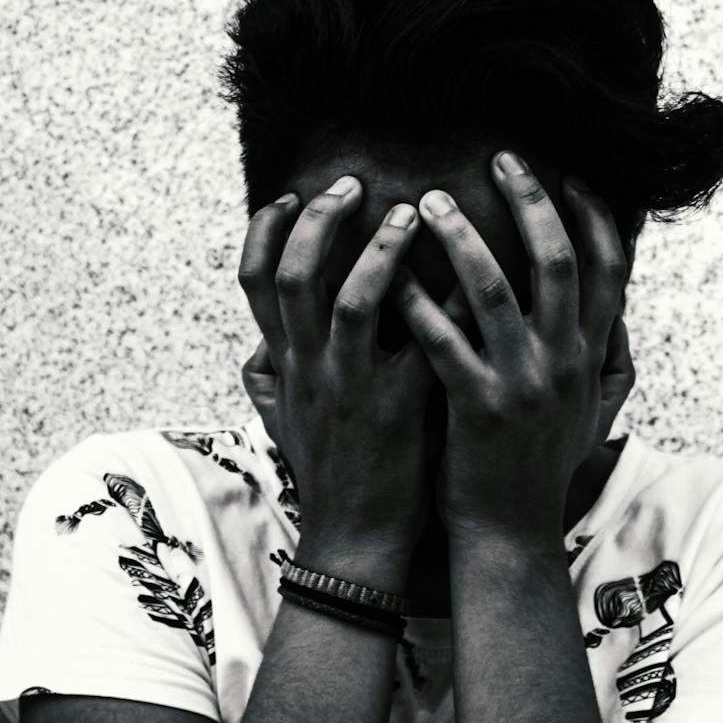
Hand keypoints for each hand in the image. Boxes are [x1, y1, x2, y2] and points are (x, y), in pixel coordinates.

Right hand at [238, 177, 443, 554]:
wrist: (355, 538)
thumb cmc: (329, 473)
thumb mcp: (281, 420)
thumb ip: (267, 373)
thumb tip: (260, 337)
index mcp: (285, 362)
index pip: (255, 280)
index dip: (266, 231)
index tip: (290, 195)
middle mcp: (310, 367)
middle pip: (294, 273)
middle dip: (320, 220)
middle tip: (353, 184)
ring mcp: (352, 387)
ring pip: (349, 299)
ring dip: (378, 249)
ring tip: (411, 213)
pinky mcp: (397, 407)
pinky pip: (422, 342)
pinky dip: (441, 303)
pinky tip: (468, 273)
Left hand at [391, 153, 636, 544]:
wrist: (512, 536)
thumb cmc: (543, 468)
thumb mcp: (593, 412)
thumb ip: (610, 358)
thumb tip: (619, 309)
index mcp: (592, 356)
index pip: (608, 269)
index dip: (593, 217)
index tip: (569, 176)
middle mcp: (564, 362)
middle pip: (558, 261)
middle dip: (532, 202)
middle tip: (502, 159)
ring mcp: (522, 384)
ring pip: (495, 290)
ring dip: (463, 237)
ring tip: (431, 200)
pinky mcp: (476, 408)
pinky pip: (442, 341)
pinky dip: (416, 302)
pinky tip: (389, 274)